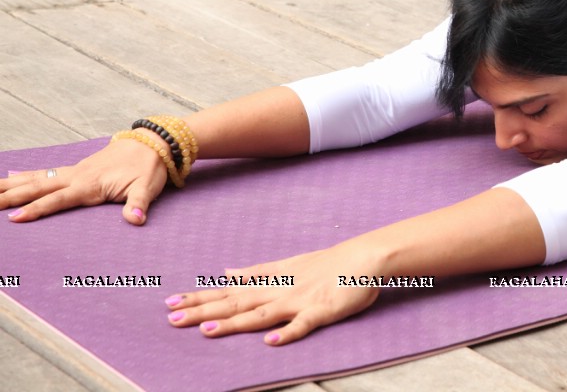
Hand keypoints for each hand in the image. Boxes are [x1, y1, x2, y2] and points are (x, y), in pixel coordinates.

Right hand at [2, 138, 167, 224]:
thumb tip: (135, 220)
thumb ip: (139, 204)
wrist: (155, 142)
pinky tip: (11, 175)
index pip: (58, 200)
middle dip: (11, 196)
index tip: (15, 218)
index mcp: (90, 185)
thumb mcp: (148, 187)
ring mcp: (75, 170)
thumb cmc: (150, 166)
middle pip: (38, 187)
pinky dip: (26, 174)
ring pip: (37, 178)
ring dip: (12, 184)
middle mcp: (77, 176)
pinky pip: (45, 172)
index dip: (37, 209)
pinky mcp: (78, 168)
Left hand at [164, 238, 386, 345]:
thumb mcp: (287, 264)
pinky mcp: (322, 311)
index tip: (169, 302)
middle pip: (236, 303)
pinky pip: (303, 324)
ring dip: (234, 323)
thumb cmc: (328, 263)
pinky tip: (271, 342)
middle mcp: (279, 290)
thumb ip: (256, 272)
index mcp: (271, 280)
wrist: (364, 257)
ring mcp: (299, 301)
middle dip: (204, 311)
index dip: (199, 297)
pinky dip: (287, 333)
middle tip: (172, 319)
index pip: (228, 291)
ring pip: (261, 314)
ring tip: (206, 331)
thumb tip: (226, 274)